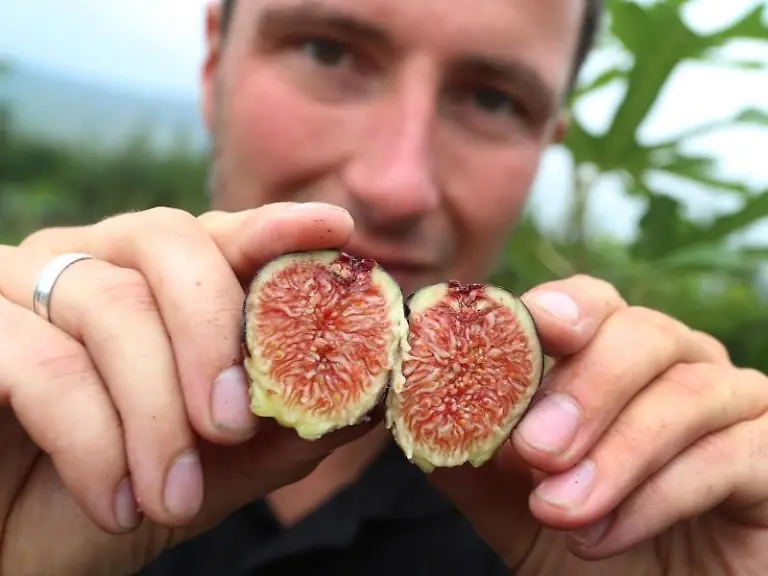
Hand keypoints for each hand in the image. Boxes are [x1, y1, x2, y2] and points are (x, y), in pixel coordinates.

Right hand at [0, 204, 376, 575]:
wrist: (15, 550)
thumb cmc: (114, 494)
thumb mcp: (215, 469)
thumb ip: (282, 430)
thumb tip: (369, 402)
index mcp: (156, 281)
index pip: (223, 235)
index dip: (278, 227)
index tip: (337, 230)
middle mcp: (94, 261)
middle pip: (171, 244)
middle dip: (213, 336)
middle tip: (232, 426)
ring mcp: (23, 283)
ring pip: (113, 308)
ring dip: (155, 416)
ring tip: (172, 499)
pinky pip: (40, 362)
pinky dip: (90, 441)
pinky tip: (115, 502)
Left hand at [428, 275, 767, 575]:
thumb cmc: (589, 546)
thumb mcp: (513, 502)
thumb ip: (470, 453)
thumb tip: (411, 408)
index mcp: (615, 359)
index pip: (592, 305)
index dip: (564, 309)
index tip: (537, 332)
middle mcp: (680, 366)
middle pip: (643, 334)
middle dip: (586, 390)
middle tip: (535, 451)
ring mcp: (738, 406)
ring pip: (687, 393)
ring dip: (616, 454)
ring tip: (561, 510)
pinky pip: (732, 454)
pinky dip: (661, 495)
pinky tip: (608, 535)